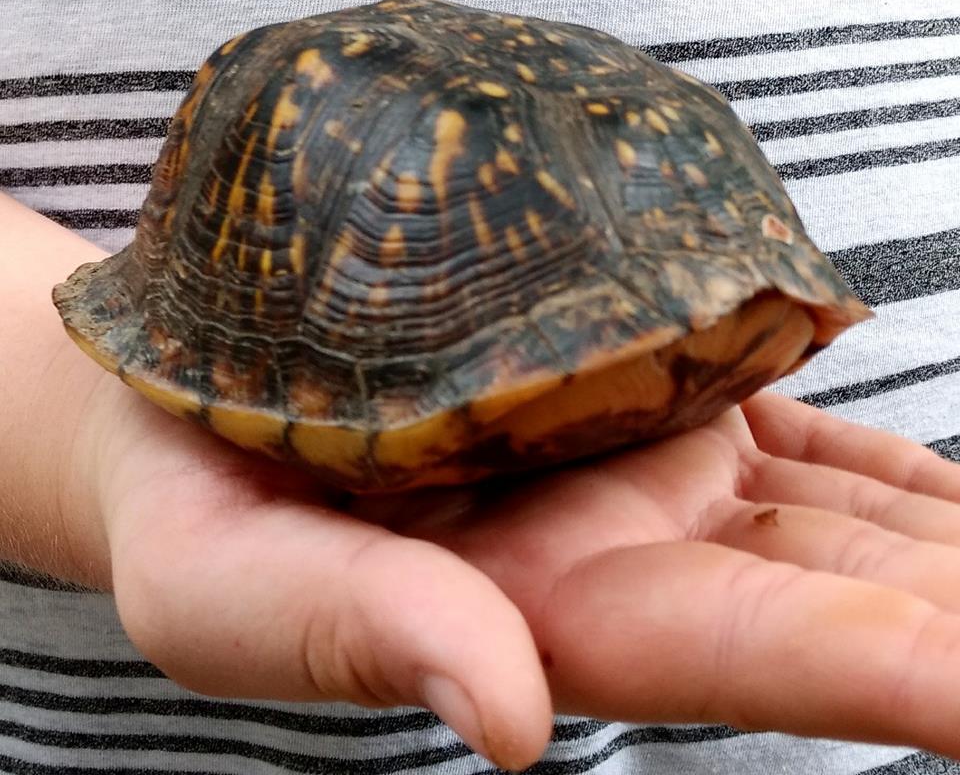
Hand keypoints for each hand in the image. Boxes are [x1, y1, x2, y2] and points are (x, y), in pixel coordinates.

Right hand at [90, 378, 959, 770]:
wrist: (207, 410)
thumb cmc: (202, 509)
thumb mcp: (235, 589)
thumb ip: (361, 638)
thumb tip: (498, 721)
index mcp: (546, 611)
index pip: (751, 654)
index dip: (894, 672)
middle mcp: (626, 547)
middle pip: (847, 589)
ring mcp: (648, 467)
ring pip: (850, 513)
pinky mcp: (641, 398)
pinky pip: (798, 433)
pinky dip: (894, 463)